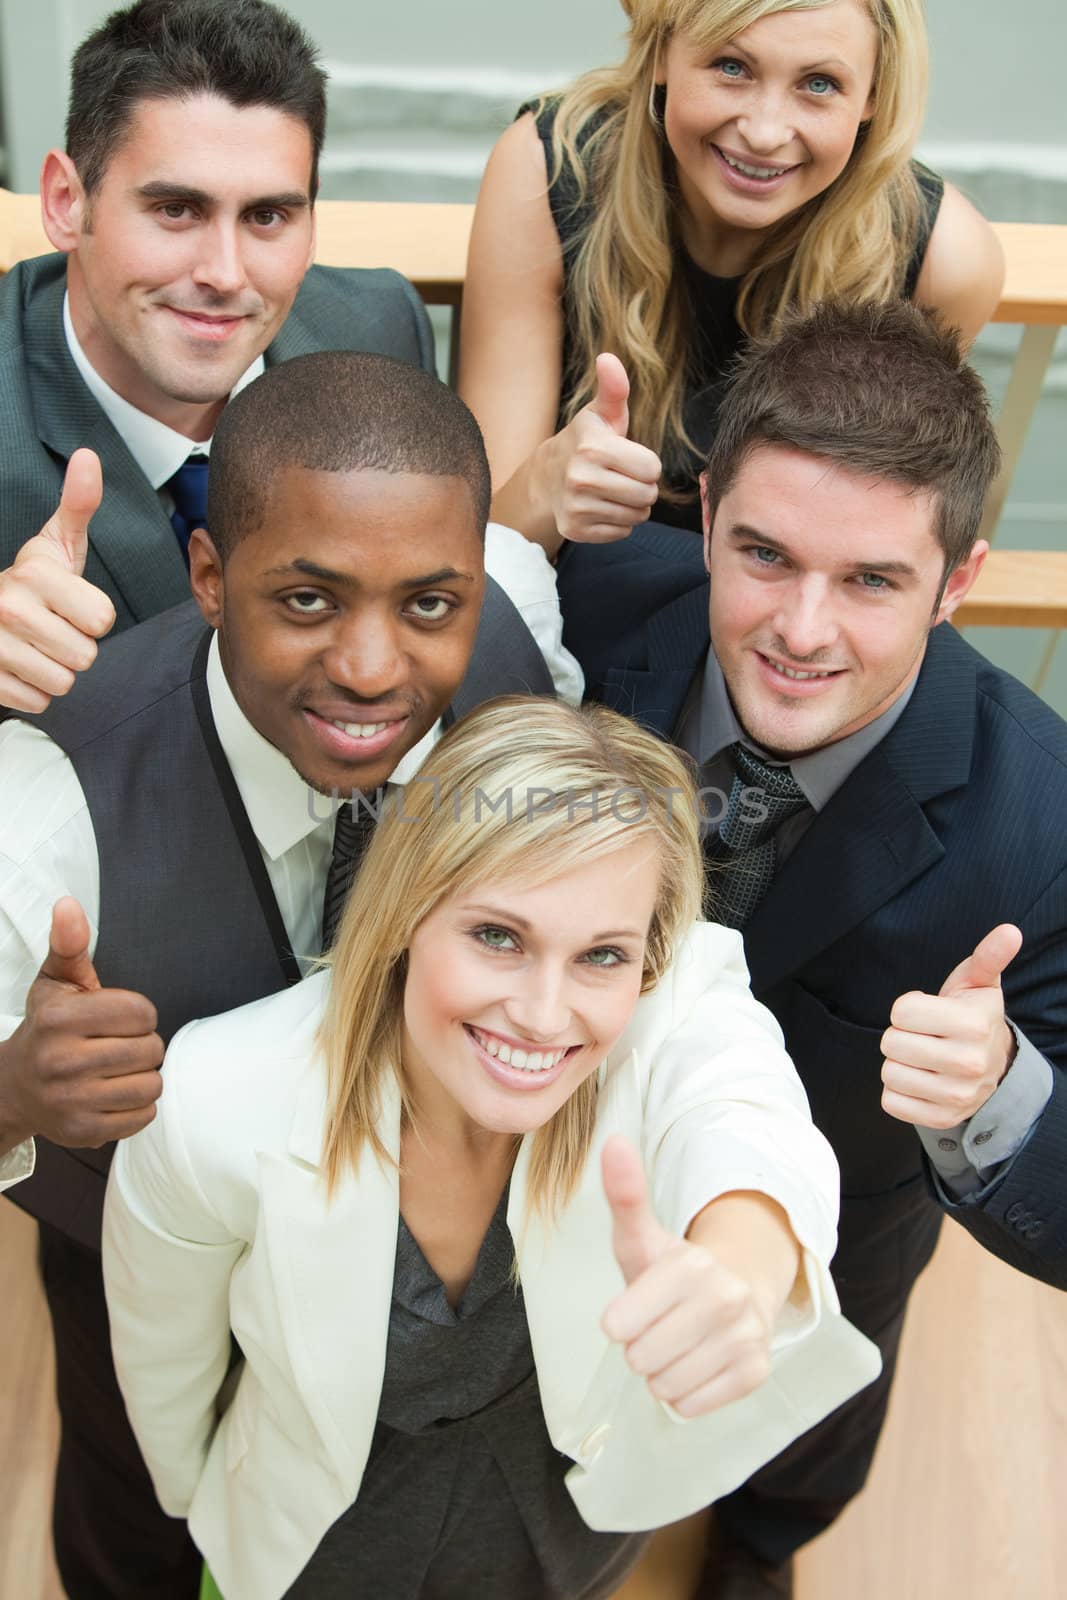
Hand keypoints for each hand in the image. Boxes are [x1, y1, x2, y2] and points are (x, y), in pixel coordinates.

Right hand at [0, 449, 114, 712]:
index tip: (70, 603)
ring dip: (56, 671)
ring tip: (36, 646)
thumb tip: (88, 457)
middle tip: (52, 627)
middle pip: (85, 657)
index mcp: (34, 573)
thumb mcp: (57, 544)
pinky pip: (38, 702)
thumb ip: (78, 505)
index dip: (94, 616)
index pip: (102, 620)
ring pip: (63, 684)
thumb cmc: (33, 582)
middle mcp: (8, 606)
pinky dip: (33, 691)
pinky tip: (20, 665)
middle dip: (75, 646)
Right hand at [0, 898, 163, 1149]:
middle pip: (150, 1049)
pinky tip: (115, 1094)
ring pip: (151, 1084)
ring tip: (119, 1070)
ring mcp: (71, 1100)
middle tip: (119, 1045)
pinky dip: (138, 1106)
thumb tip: (69, 905)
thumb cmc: (47, 1028)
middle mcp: (62, 1061)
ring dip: (144, 1076)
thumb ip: (70, 944)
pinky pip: (143, 1116)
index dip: (138, 1013)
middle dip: (143, 1045)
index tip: (118, 1018)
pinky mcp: (83, 1131)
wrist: (15, 1087)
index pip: (141, 1012)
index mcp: (60, 1019)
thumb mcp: (56, 981)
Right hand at [538, 354, 661, 543]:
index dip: (646, 463)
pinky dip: (618, 522)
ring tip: (614, 491)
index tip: (628, 457)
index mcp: (592, 448)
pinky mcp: (575, 530)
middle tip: (623, 476)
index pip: (652, 468)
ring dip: (632, 505)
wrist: (548, 476)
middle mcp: (581, 479)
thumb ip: (613, 389)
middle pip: (647, 495)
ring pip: (637, 516)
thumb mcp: (602, 414)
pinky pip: (621, 532)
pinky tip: (602, 506)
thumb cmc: (586, 441)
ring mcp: (576, 507)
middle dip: (643, 486)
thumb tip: (608, 358)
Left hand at [599, 1135, 772, 1417]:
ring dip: (661, 1372)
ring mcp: (745, 1336)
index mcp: (690, 1264)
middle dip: (640, 1348)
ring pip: (665, 1386)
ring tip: (677, 1344)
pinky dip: (685, 1393)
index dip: (619, 1323)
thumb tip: (612, 1140)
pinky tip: (697, 1363)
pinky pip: (690, 1406)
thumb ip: (624, 1194)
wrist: (739, 1289)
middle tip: (658, 1327)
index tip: (634, 1308)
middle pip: (641, 1358)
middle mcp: (724, 1298)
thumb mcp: (642, 1236)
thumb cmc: (672, 1270)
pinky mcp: (756, 1371)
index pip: (618, 1326)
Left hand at [880, 924, 1022, 1128]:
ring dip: (899, 1063)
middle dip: (902, 1035)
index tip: (929, 1013)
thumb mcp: (979, 983)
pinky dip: (898, 1091)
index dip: (908, 1009)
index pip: (901, 1012)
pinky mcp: (941, 1118)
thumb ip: (988, 956)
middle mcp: (968, 1064)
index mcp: (973, 1025)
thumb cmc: (974, 1016)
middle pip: (891, 1043)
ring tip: (924, 1058)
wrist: (993, 1065)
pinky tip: (920, 1080)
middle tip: (925, 1036)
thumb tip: (1009, 931)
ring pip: (889, 1073)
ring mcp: (956, 1095)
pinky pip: (891, 1102)